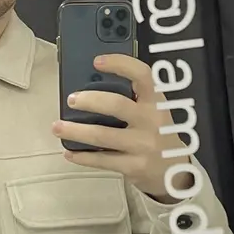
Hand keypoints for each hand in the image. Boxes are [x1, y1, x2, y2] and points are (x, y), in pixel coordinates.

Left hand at [52, 54, 192, 202]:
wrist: (175, 172)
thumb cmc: (158, 135)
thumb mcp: (154, 112)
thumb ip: (133, 100)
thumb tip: (92, 89)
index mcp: (156, 102)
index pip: (143, 75)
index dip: (120, 64)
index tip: (98, 61)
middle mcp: (152, 121)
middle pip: (117, 105)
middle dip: (89, 100)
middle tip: (72, 100)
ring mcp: (143, 145)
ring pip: (103, 135)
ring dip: (76, 131)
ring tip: (57, 127)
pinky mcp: (134, 166)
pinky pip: (102, 160)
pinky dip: (82, 156)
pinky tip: (70, 152)